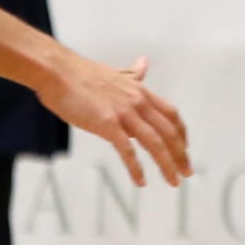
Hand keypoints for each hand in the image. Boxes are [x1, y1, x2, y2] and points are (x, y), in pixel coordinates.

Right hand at [39, 50, 192, 188]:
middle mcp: (137, 101)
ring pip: (155, 143)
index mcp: (139, 91)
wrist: (57, 71)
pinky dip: (136, 168)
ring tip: (173, 181)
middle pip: (168, 132)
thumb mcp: (114, 72)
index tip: (185, 147)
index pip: (170, 114)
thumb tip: (144, 63)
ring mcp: (124, 113)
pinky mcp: (107, 123)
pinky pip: (127, 150)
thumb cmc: (79, 74)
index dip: (181, 132)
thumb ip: (132, 73)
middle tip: (187, 172)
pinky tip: (141, 181)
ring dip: (167, 164)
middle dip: (181, 154)